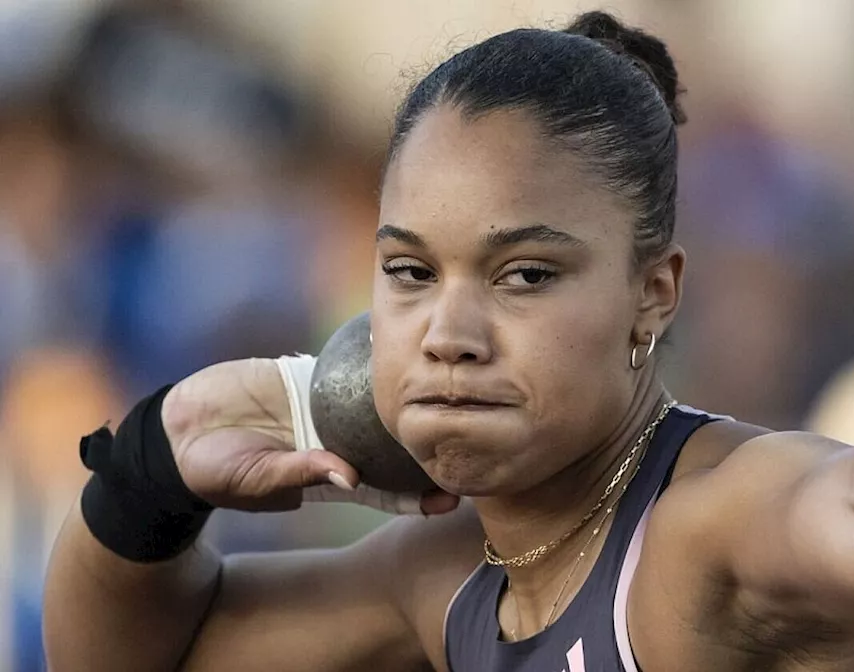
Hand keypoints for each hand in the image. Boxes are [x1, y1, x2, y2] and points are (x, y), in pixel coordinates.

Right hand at [161, 358, 458, 514]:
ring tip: (455, 392)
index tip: (455, 498)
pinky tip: (407, 350)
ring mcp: (323, 408)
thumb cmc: (214, 470)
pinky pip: (345, 369)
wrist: (177, 431)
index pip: (383, 490)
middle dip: (429, 443)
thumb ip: (302, 473)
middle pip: (391, 445)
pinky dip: (373, 363)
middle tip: (476, 438)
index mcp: (327, 476)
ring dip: (409, 400)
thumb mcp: (257, 478)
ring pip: (375, 405)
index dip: (418, 496)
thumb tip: (348, 475)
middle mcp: (334, 441)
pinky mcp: (306, 377)